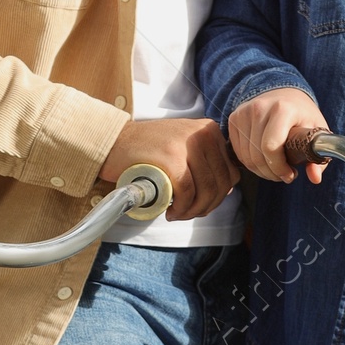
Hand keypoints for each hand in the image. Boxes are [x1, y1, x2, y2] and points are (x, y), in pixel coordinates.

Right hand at [98, 116, 238, 219]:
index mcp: (210, 130)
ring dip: (193, 210)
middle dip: (207, 206)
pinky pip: (187, 192)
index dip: (219, 197)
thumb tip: (229, 187)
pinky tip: (171, 211)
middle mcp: (203, 133)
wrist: (114, 142)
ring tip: (178, 214)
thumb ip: (206, 161)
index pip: (230, 172)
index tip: (200, 205)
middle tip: (187, 214)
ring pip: (206, 190)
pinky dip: (181, 207)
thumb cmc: (147, 149)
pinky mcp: (172, 157)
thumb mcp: (183, 145)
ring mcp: (188, 143)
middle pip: (221, 183)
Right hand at [227, 88, 329, 183]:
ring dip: (261, 170)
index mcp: (283, 109)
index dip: (279, 167)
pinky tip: (264, 160)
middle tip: (284, 175)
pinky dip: (250, 163)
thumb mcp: (317, 133)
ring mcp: (244, 112)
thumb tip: (315, 178)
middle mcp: (260, 107)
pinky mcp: (234, 118)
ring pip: (246, 156)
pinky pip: (239, 152)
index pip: (270, 147)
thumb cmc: (302, 116)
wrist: (284, 94)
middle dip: (271, 173)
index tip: (290, 174)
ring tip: (275, 169)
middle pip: (257, 155)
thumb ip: (318, 156)